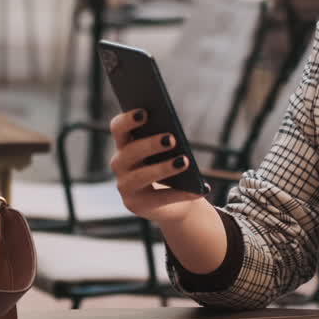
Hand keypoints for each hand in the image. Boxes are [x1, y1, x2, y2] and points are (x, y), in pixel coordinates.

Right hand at [109, 109, 206, 226]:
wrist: (171, 202)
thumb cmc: (167, 166)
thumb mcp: (166, 152)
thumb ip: (165, 139)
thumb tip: (174, 136)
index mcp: (124, 144)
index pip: (118, 128)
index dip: (128, 119)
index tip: (145, 112)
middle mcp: (119, 164)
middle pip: (130, 151)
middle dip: (150, 144)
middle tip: (171, 138)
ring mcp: (125, 187)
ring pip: (141, 176)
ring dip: (163, 168)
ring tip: (184, 162)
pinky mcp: (136, 206)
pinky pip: (160, 199)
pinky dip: (182, 194)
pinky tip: (200, 189)